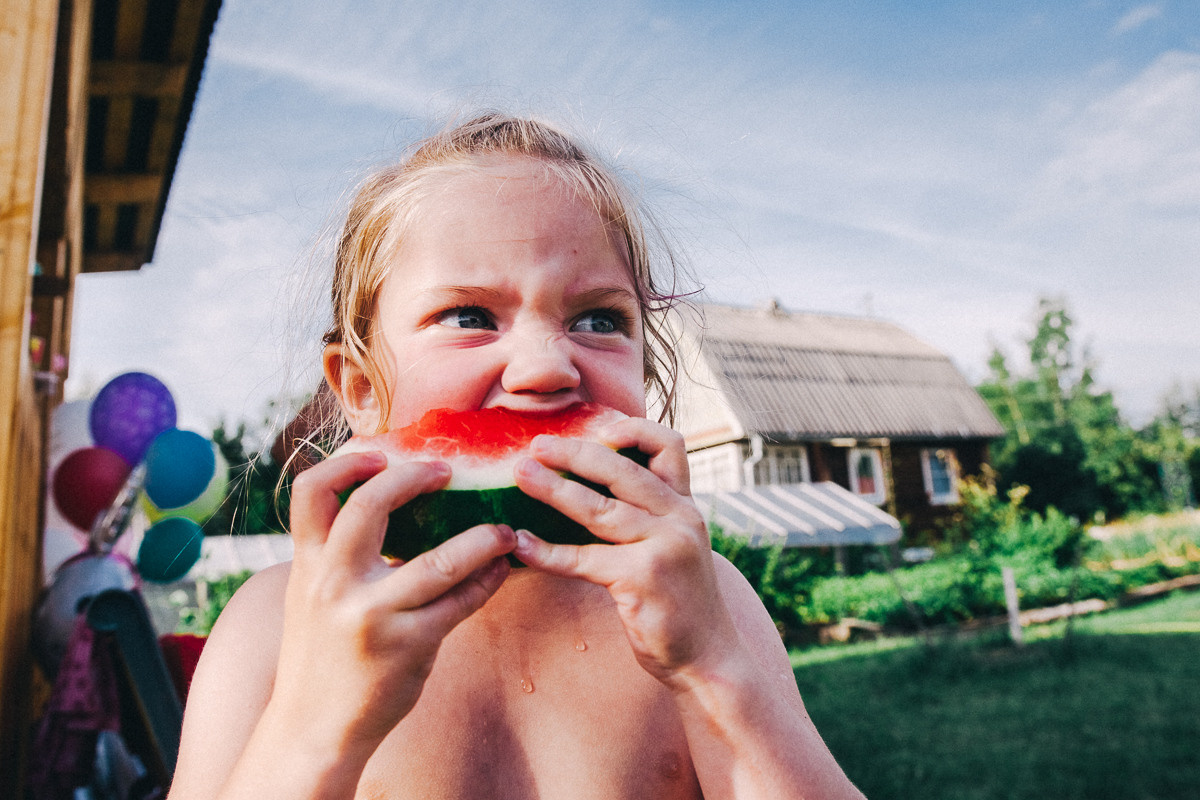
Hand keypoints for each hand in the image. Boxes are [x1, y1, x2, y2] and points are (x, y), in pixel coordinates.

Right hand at [271, 451, 515, 754]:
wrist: (312, 728)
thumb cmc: (321, 653)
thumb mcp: (311, 594)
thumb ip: (335, 551)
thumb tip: (381, 495)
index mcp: (307, 564)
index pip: (311, 491)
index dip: (346, 462)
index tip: (381, 451)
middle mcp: (333, 584)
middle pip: (370, 506)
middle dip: (413, 477)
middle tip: (446, 471)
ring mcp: (371, 615)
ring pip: (439, 561)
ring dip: (482, 539)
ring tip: (504, 529)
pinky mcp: (407, 646)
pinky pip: (460, 603)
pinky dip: (487, 581)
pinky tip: (501, 569)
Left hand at [511, 418, 742, 691]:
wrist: (708, 657)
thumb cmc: (679, 602)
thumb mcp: (676, 546)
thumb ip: (649, 514)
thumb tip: (595, 486)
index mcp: (685, 505)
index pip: (669, 445)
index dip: (633, 428)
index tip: (596, 428)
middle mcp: (679, 518)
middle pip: (621, 468)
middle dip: (574, 452)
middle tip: (535, 446)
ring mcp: (664, 547)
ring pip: (598, 508)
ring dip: (552, 490)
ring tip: (520, 477)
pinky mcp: (644, 578)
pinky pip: (583, 559)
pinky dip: (547, 552)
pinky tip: (520, 545)